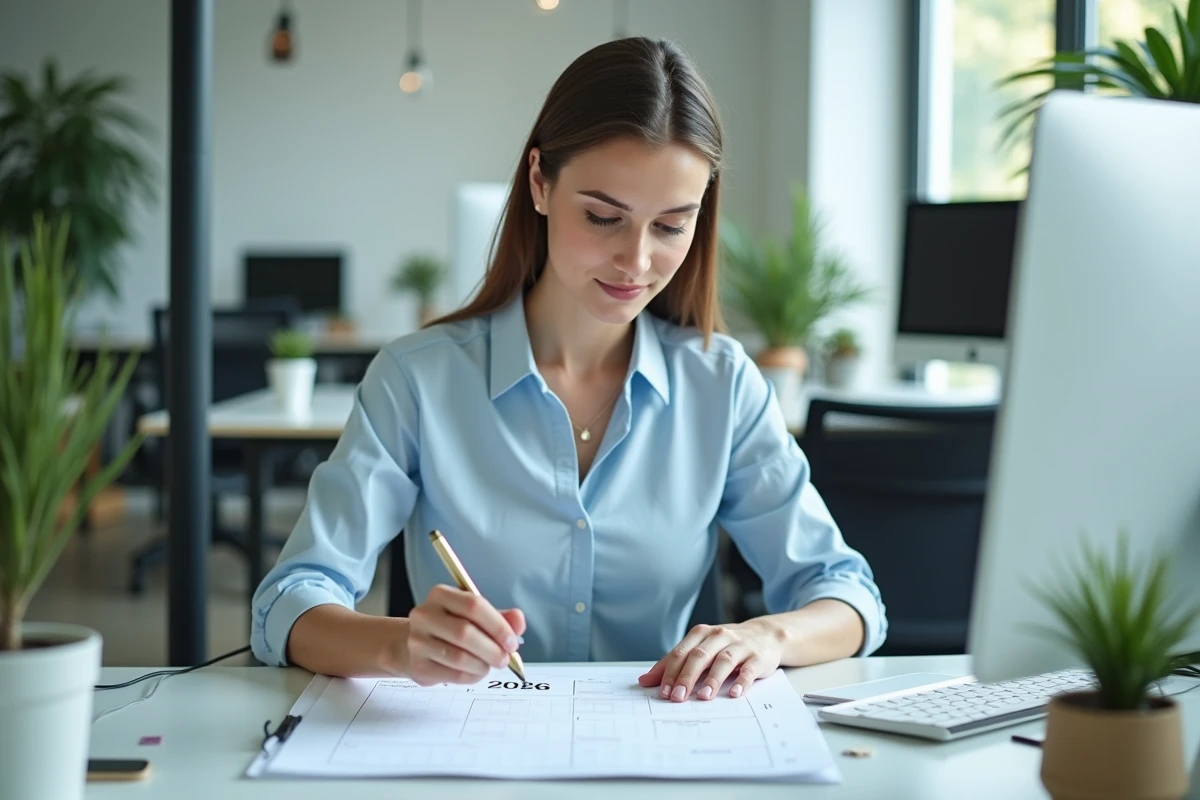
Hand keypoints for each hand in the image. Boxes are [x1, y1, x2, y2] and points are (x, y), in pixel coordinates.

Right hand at [405, 584, 524, 686]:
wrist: (416, 645)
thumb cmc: (451, 628)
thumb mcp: (475, 616)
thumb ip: (500, 617)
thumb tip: (518, 620)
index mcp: (441, 595)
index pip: (474, 605)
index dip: (498, 626)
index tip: (512, 642)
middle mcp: (424, 615)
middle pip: (465, 632)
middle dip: (492, 649)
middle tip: (505, 659)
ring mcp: (417, 641)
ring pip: (459, 657)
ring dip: (482, 665)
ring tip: (488, 665)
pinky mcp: (418, 666)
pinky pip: (453, 675)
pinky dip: (472, 676)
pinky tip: (475, 672)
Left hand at [637, 621, 781, 700]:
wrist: (766, 636)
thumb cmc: (726, 646)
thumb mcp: (700, 649)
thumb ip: (674, 664)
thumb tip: (644, 681)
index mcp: (701, 634)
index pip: (681, 653)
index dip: (670, 672)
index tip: (662, 691)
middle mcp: (719, 636)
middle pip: (699, 656)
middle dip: (686, 677)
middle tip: (677, 697)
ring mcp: (740, 646)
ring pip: (723, 661)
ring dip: (712, 679)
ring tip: (703, 697)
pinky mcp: (757, 657)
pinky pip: (748, 669)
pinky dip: (741, 681)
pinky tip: (734, 693)